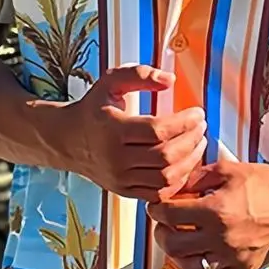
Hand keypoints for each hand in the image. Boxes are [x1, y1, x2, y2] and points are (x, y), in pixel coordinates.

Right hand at [51, 66, 206, 197]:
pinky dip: (177, 181)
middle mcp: (115, 158)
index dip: (184, 122)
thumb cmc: (93, 109)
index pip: (157, 130)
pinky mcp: (124, 191)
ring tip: (197, 144)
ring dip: (189, 161)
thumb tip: (170, 80)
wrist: (68, 139)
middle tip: (201, 128)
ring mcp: (119, 178)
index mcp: (112, 129)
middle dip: (191, 141)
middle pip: (165, 156)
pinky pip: (158, 193)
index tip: (198, 113)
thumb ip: (139, 75)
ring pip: (165, 177)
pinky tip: (185, 164)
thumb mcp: (110, 82)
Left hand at [148, 160, 268, 268]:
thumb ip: (197, 178)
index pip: (170, 215)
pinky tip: (196, 260)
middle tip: (163, 225)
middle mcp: (222, 237)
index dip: (157, 209)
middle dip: (161, 232)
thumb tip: (173, 188)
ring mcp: (233, 257)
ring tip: (177, 242)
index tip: (156, 206)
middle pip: (174, 244)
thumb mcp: (229, 170)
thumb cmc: (265, 184)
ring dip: (176, 255)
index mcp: (217, 210)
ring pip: (189, 267)